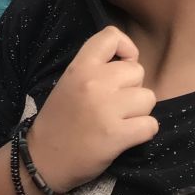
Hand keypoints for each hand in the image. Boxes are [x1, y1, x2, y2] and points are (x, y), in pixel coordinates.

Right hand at [26, 26, 157, 192]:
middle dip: (131, 87)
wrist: (43, 159)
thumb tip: (129, 63)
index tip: (120, 66)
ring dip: (139, 111)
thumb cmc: (59, 119)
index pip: (112, 35)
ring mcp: (106, 109)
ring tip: (119, 120)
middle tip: (114, 103)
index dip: (125, 49)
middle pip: (138, 71)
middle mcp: (94, 82)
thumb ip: (95, 68)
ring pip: (148, 98)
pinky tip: (126, 136)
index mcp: (79, 67)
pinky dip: (143, 132)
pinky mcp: (117, 135)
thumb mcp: (69, 82)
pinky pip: (151, 125)